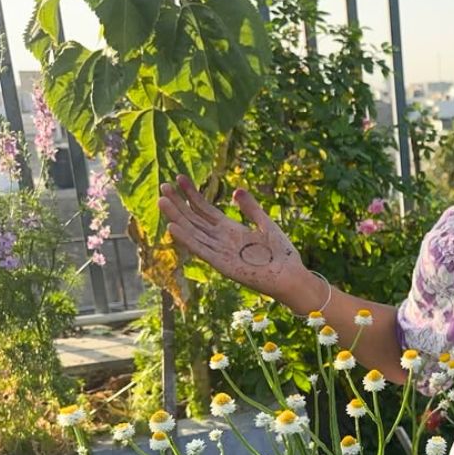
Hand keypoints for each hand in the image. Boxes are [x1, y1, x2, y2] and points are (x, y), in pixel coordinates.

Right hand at [157, 175, 305, 299]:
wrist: (291, 276)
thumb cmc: (281, 254)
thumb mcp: (266, 224)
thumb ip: (251, 208)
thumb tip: (236, 190)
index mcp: (230, 230)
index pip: (205, 210)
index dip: (192, 195)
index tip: (179, 178)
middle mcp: (221, 240)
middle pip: (195, 219)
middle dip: (179, 203)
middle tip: (163, 186)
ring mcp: (220, 252)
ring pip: (193, 232)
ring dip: (177, 217)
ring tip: (162, 201)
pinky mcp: (222, 264)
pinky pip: (201, 250)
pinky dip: (187, 239)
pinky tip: (173, 227)